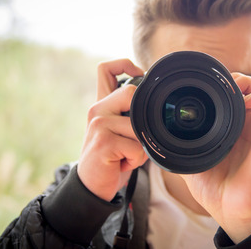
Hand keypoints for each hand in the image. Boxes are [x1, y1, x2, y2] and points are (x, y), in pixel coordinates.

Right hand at [77, 59, 147, 200]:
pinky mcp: (103, 141)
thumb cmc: (113, 158)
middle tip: (133, 139)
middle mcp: (97, 109)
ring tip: (125, 155)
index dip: (124, 64)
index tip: (139, 75)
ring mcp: (98, 123)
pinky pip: (137, 147)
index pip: (105, 69)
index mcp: (101, 103)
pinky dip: (136, 160)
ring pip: (139, 126)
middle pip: (131, 92)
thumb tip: (157, 106)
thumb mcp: (120, 132)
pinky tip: (121, 163)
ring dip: (140, 147)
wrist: (93, 186)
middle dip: (142, 120)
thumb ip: (130, 115)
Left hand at [181, 73, 250, 242]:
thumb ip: (181, 144)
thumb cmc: (214, 190)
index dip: (224, 85)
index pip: (233, 95)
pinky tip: (246, 103)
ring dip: (250, 84)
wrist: (230, 211)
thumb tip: (159, 133)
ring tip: (234, 94)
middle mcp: (247, 125)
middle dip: (236, 80)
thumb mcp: (190, 160)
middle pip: (250, 87)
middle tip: (220, 89)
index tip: (207, 87)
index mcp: (231, 129)